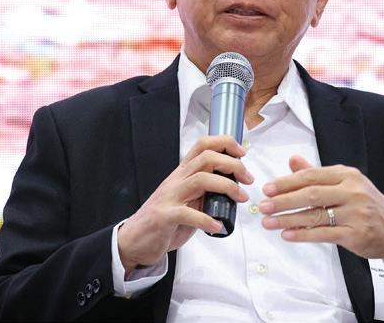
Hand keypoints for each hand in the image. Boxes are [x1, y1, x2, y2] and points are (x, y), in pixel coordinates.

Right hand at [117, 136, 252, 272]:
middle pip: (206, 159)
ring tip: (240, 198)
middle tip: (248, 180)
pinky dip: (206, 220)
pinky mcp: (164, 217)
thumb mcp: (188, 200)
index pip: (202, 146)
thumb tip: (233, 188)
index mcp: (182, 174)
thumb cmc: (164, 220)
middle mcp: (176, 181)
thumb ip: (206, 192)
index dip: (225, 143)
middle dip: (232, 165)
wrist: (135, 240)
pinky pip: (187, 214)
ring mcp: (169, 197)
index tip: (242, 153)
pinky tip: (217, 226)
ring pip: (200, 180)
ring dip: (226, 187)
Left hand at [259, 156, 383, 268]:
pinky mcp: (356, 235)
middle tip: (263, 206)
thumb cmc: (368, 205)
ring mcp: (355, 213)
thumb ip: (318, 174)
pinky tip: (287, 234)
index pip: (311, 176)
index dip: (287, 182)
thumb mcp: (347, 184)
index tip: (268, 188)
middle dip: (283, 200)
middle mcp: (352, 191)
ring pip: (315, 215)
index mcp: (347, 175)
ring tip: (268, 222)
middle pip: (311, 194)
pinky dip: (303, 234)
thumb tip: (293, 160)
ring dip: (288, 219)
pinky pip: (323, 234)